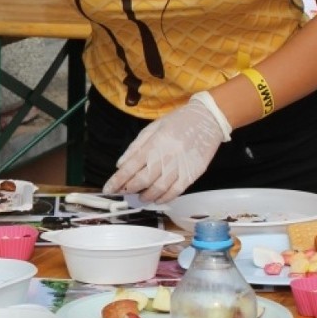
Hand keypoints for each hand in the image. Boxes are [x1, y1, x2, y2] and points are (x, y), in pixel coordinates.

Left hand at [104, 94, 230, 202]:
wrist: (208, 118)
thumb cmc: (178, 121)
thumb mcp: (153, 127)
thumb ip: (135, 146)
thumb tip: (120, 165)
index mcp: (154, 144)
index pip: (130, 167)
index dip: (117, 181)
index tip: (108, 189)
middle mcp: (165, 157)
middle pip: (142, 180)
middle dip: (128, 189)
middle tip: (122, 193)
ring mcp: (180, 167)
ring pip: (158, 189)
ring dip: (145, 196)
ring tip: (140, 197)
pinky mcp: (192, 174)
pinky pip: (176, 191)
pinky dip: (164, 198)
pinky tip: (157, 199)